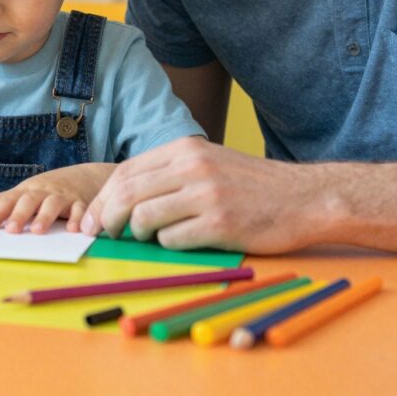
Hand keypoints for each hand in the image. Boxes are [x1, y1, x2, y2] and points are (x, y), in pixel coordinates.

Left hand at [0, 163, 115, 233]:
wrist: (86, 176)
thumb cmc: (49, 189)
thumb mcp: (25, 192)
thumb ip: (1, 200)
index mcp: (27, 191)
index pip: (10, 199)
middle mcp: (44, 192)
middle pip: (30, 200)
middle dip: (20, 214)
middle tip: (11, 230)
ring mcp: (63, 196)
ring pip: (53, 204)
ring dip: (45, 216)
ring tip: (37, 231)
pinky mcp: (82, 202)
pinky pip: (80, 209)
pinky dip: (78, 218)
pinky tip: (74, 230)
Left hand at [80, 136, 328, 253]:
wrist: (305, 198)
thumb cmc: (254, 185)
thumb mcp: (210, 162)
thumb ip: (171, 173)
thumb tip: (124, 198)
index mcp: (186, 150)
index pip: (126, 172)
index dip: (102, 198)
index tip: (91, 218)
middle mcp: (193, 167)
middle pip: (128, 193)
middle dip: (105, 218)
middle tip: (101, 234)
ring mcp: (207, 195)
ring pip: (144, 217)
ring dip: (137, 234)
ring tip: (147, 238)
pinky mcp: (221, 224)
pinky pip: (173, 240)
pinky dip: (167, 245)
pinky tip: (182, 242)